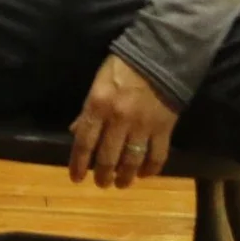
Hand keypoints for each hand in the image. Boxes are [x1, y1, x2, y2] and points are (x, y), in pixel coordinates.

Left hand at [68, 54, 179, 188]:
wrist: (159, 56)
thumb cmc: (122, 68)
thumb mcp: (97, 84)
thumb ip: (88, 111)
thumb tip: (76, 133)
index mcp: (98, 105)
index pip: (84, 141)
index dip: (79, 163)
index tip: (76, 178)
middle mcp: (119, 119)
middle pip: (108, 157)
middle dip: (102, 175)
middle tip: (101, 183)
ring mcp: (143, 126)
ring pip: (132, 162)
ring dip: (125, 177)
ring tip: (121, 184)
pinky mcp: (164, 129)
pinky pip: (157, 156)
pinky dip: (151, 170)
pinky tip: (144, 175)